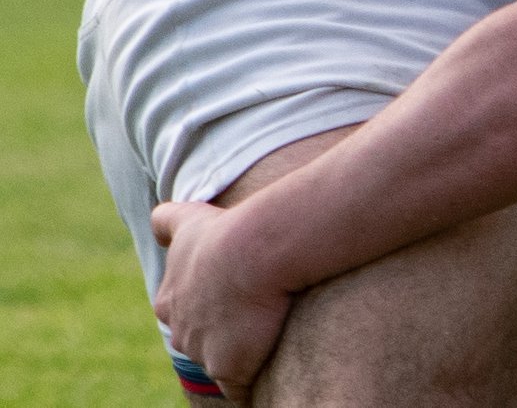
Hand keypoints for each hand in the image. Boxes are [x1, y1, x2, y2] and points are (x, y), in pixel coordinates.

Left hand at [150, 201, 292, 403]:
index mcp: (169, 301)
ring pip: (221, 361)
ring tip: (270, 335)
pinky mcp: (230, 369)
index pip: (186, 313)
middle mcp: (180, 332)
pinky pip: (240, 387)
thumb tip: (157, 220)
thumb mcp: (189, 218)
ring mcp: (203, 353)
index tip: (237, 293)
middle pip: (201, 341)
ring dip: (242, 354)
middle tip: (255, 313)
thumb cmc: (225, 232)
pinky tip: (269, 365)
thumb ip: (168, 220)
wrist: (254, 251)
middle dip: (223, 333)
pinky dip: (252, 382)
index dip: (213, 305)